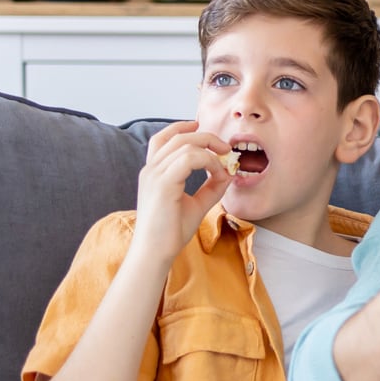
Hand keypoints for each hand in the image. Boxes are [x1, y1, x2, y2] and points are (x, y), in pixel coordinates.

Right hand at [133, 121, 233, 262]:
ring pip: (186, 143)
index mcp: (153, 172)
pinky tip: (218, 174)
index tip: (203, 127)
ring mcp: (154, 175)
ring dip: (211, 149)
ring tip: (225, 163)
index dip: (182, 127)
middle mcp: (150, 170)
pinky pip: (190, 157)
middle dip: (206, 136)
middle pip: (178, 136)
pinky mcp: (163, 183)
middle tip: (226, 147)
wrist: (155, 253)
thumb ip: (211, 187)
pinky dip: (209, 161)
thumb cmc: (171, 232)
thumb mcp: (196, 204)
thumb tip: (229, 173)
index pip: (163, 138)